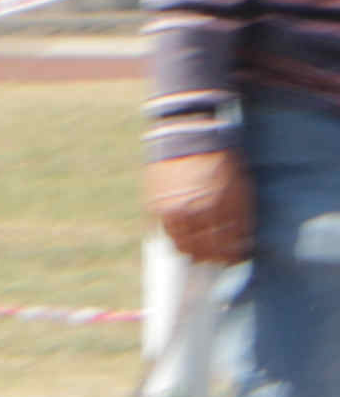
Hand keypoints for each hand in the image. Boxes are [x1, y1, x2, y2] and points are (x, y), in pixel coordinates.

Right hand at [155, 148, 258, 266]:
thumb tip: (242, 245)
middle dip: (211, 258)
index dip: (232, 257)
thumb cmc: (221, 161)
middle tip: (217, 258)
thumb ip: (241, 217)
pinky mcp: (154, 207)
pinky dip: (175, 238)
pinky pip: (164, 234)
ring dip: (192, 252)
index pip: (225, 247)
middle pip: (201, 252)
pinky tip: (184, 235)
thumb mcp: (240, 186)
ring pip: (181, 247)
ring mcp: (171, 211)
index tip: (235, 259)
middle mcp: (193, 212)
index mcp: (218, 207)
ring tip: (200, 251)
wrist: (188, 136)